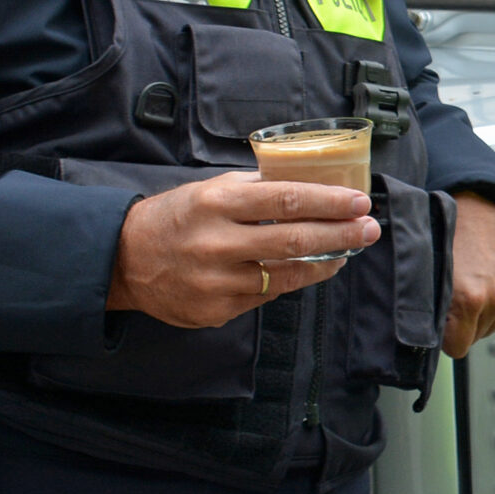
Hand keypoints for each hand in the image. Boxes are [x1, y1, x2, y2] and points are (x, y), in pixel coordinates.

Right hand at [107, 172, 376, 328]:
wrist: (124, 259)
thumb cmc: (176, 216)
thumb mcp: (209, 189)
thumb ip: (255, 189)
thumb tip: (309, 183)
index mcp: (216, 204)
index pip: (285, 200)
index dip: (328, 202)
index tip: (359, 201)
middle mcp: (217, 244)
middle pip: (295, 239)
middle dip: (341, 234)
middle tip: (369, 229)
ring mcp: (216, 282)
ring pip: (287, 275)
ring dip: (325, 263)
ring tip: (347, 251)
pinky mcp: (216, 310)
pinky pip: (266, 295)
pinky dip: (291, 281)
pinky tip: (307, 269)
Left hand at [446, 194, 494, 356]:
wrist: (478, 205)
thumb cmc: (450, 233)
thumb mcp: (430, 275)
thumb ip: (433, 311)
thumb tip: (429, 335)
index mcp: (469, 297)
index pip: (458, 348)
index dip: (447, 337)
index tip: (443, 325)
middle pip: (477, 337)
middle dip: (464, 323)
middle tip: (456, 298)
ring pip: (494, 324)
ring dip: (483, 312)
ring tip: (472, 286)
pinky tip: (487, 282)